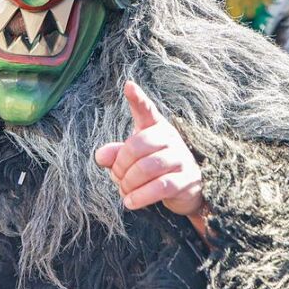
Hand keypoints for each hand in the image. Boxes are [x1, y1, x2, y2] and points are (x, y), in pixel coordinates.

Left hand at [94, 81, 208, 237]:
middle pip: (138, 145)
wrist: (185, 191)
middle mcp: (170, 138)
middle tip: (116, 177)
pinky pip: (160, 187)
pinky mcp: (187, 180)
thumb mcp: (132, 159)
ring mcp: (181, 158)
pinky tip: (129, 202)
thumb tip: (101, 156)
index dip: (137, 98)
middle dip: (121, 165)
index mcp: (155, 127)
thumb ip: (115, 154)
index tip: (128, 86)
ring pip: (148, 167)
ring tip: (124, 192)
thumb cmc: (154, 167)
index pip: (146, 110)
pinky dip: (141, 196)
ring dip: (129, 182)